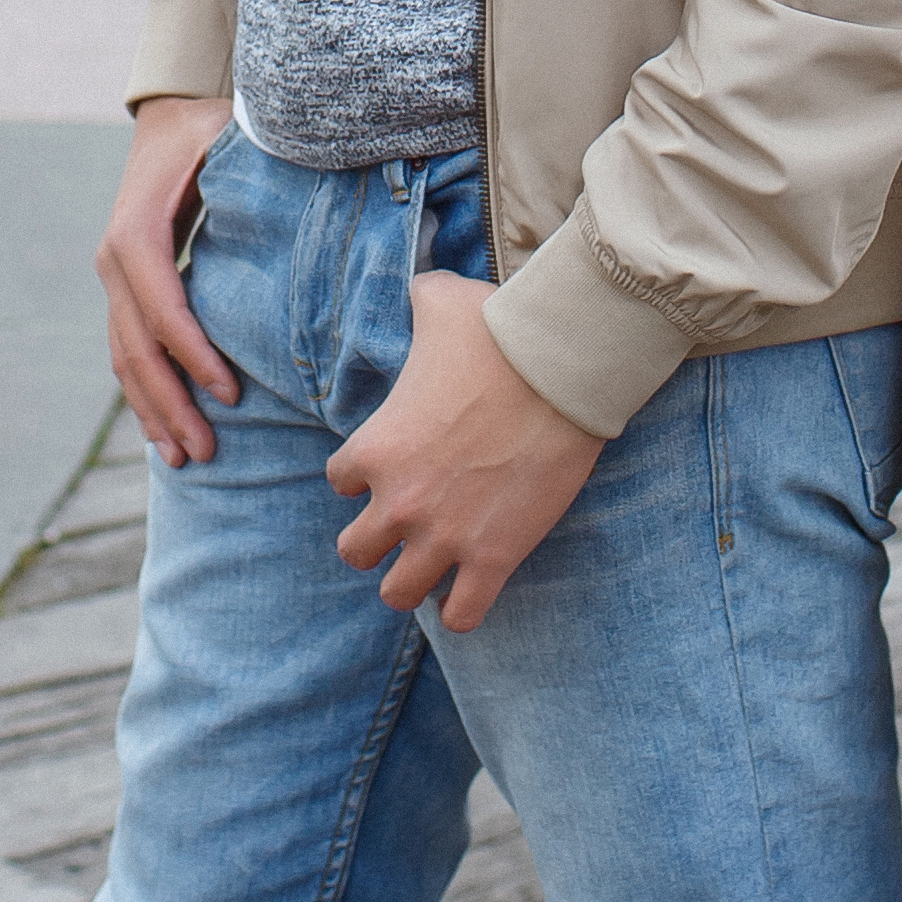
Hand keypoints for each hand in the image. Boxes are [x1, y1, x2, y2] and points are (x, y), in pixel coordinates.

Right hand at [99, 96, 240, 463]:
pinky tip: (161, 431)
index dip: (192, 354)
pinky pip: (126, 352)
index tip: (230, 394)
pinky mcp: (124, 290)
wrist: (170, 117)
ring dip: (152, 411)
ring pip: (125, 358)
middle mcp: (116, 259)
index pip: (163, 306)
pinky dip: (142, 394)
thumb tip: (305, 200)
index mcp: (138, 230)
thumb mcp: (232, 142)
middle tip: (208, 449)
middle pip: (137, 346)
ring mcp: (113, 278)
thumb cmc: (211, 132)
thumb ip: (255, 175)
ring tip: (184, 458)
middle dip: (171, 402)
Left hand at [326, 272, 602, 628]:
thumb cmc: (497, 329)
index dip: (364, 475)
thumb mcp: (439, 300)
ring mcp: (445, 537)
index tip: (391, 465)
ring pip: (397, 593)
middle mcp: (399, 502)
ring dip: (411, 579)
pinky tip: (473, 586)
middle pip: (355, 551)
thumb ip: (416, 300)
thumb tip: (418, 284)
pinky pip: (460, 616)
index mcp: (374, 448)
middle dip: (376, 538)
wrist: (561, 368)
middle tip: (408, 519)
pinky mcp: (494, 559)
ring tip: (434, 561)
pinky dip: (461, 609)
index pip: (339, 481)